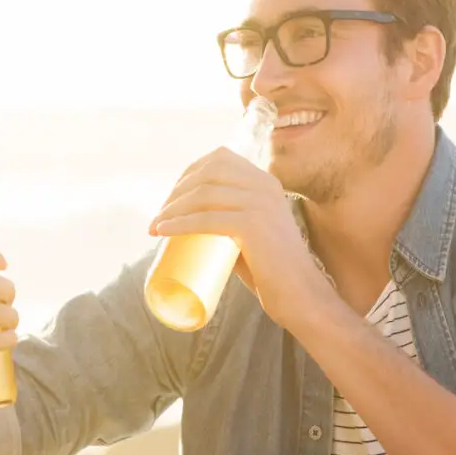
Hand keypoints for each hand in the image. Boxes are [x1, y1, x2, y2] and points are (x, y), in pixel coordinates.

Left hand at [150, 147, 335, 331]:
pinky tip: (163, 229)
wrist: (300, 296)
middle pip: (208, 171)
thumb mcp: (253, 232)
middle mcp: (265, 185)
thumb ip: (231, 221)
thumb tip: (190, 222)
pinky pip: (208, 219)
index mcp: (265, 181)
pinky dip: (180, 223)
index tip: (170, 199)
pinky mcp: (254, 225)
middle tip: (159, 216)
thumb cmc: (271, 271)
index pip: (219, 158)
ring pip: (205, 194)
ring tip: (155, 226)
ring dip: (172, 207)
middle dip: (176, 189)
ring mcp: (261, 203)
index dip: (188, 173)